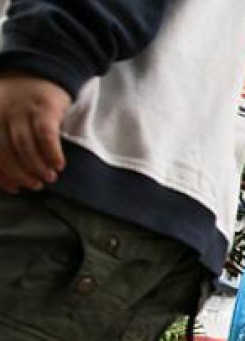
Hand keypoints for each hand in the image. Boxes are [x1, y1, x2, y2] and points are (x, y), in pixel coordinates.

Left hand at [0, 73, 71, 192]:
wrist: (41, 69)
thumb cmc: (19, 100)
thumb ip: (0, 139)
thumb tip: (4, 175)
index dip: (1, 173)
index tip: (13, 188)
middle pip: (6, 151)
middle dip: (19, 173)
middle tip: (33, 185)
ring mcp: (22, 109)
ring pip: (24, 146)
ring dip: (36, 167)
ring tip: (48, 178)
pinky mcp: (44, 108)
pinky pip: (46, 136)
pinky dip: (51, 153)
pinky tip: (58, 165)